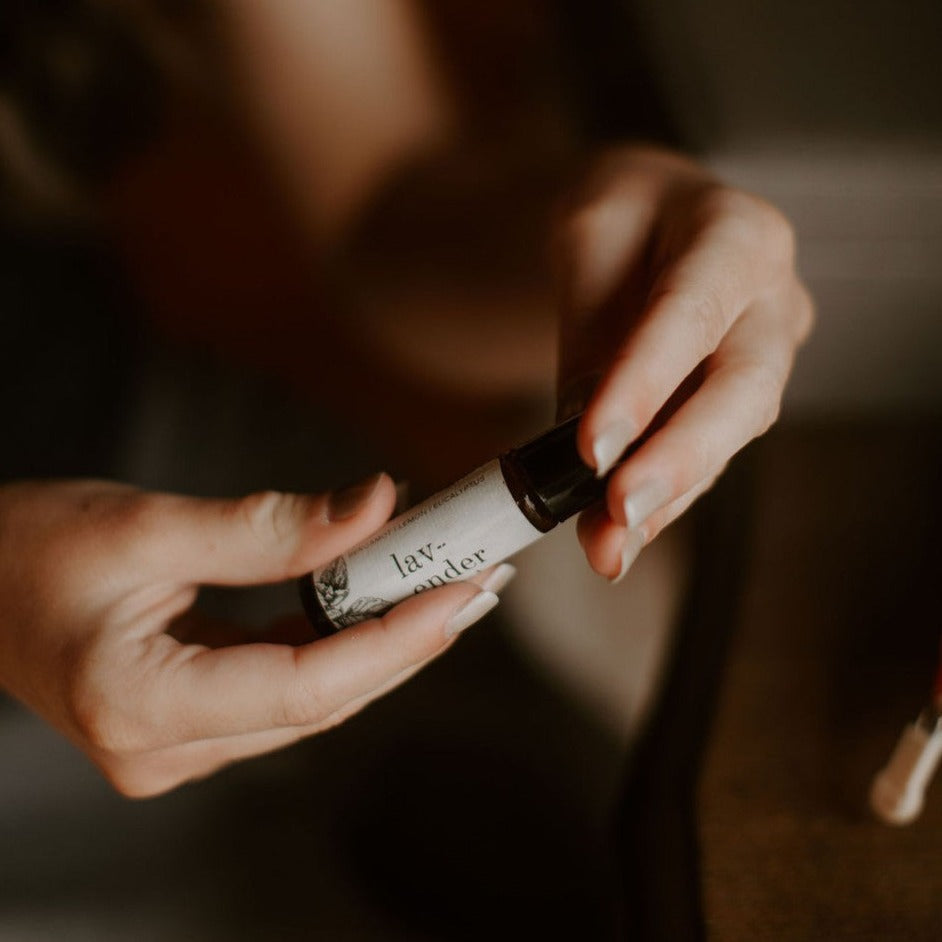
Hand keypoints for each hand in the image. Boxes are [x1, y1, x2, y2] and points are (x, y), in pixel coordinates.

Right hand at [0, 477, 499, 796]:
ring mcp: (178, 744)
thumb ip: (268, 526)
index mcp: (140, 705)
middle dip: (409, 640)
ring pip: (312, 700)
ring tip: (448, 587)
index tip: (461, 590)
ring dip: (384, 643)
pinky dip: (341, 645)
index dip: (396, 639)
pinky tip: (385, 605)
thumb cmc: (27, 549)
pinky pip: (287, 689)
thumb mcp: (148, 524)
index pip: (306, 685)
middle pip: (322, 700)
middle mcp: (164, 748)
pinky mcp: (192, 721)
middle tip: (479, 582)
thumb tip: (374, 505)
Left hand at [555, 146, 812, 580]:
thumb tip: (581, 459)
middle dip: (679, 458)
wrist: (653, 220)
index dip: (647, 384)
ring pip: (730, 436)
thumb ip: (593, 338)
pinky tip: (620, 539)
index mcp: (736, 236)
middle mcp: (772, 299)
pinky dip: (663, 498)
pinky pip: (708, 454)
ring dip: (668, 495)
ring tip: (608, 546)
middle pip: (744, 389)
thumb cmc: (620, 223)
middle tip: (620, 513)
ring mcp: (769, 353)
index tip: (594, 448)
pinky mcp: (739, 400)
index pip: (694, 312)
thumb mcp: (587, 243)